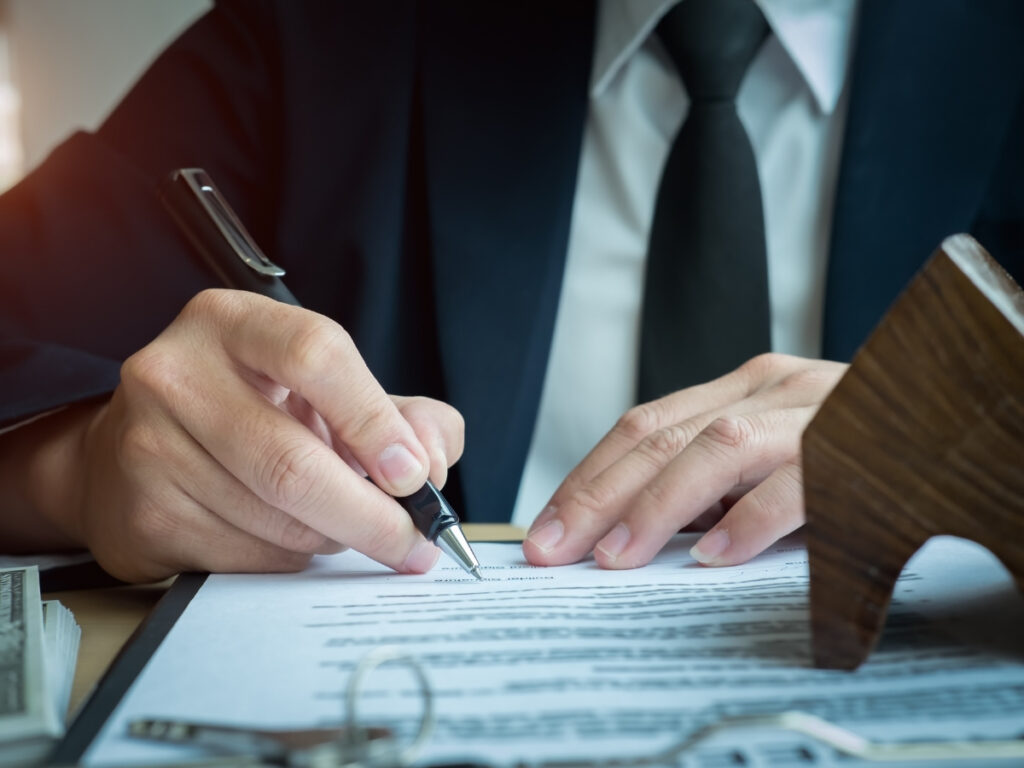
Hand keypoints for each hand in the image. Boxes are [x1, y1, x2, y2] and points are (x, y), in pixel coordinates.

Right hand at [6, 290, 463, 581]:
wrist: (139, 455)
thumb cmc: (255, 413)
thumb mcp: (330, 392)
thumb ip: (404, 415)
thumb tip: (430, 463)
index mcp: (233, 322)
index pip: (314, 355)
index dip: (374, 421)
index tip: (413, 475)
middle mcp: (178, 373)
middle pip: (292, 461)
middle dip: (372, 516)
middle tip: (414, 543)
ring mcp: (150, 444)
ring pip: (276, 519)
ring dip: (334, 537)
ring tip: (347, 526)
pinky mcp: (143, 511)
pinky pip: (247, 556)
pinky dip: (292, 558)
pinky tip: (292, 537)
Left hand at [522, 354, 846, 568]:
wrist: (963, 408)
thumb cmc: (855, 447)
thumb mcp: (775, 454)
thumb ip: (715, 480)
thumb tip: (629, 532)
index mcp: (743, 386)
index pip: (646, 424)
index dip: (588, 474)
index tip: (547, 526)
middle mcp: (772, 387)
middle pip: (662, 434)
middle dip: (597, 493)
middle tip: (555, 548)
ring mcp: (816, 410)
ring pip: (718, 446)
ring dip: (658, 506)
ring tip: (617, 557)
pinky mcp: (861, 445)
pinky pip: (802, 481)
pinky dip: (754, 519)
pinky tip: (718, 556)